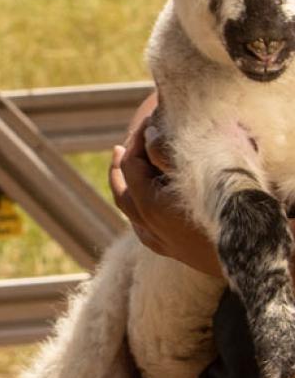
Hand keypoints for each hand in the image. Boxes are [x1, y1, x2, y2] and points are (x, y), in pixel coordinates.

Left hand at [108, 92, 222, 277]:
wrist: (255, 253)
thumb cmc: (227, 207)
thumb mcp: (197, 170)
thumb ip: (166, 152)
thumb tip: (148, 134)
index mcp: (151, 205)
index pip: (131, 166)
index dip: (137, 141)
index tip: (147, 124)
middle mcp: (150, 226)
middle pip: (123, 191)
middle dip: (121, 166)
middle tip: (122, 147)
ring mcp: (161, 242)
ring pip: (131, 213)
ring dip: (126, 189)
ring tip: (126, 172)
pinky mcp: (175, 253)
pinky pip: (144, 231)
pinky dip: (137, 214)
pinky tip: (140, 207)